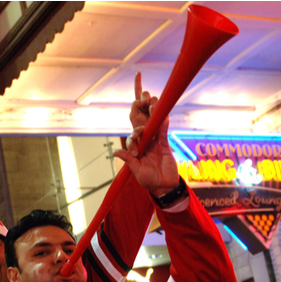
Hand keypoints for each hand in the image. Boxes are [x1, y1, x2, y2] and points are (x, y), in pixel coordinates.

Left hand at [113, 72, 179, 196]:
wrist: (164, 185)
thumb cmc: (148, 180)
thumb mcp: (137, 171)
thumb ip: (129, 160)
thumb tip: (115, 152)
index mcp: (136, 146)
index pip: (133, 133)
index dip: (134, 135)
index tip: (137, 150)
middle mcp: (145, 140)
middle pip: (141, 118)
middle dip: (140, 105)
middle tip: (142, 95)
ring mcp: (155, 140)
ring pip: (153, 120)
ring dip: (153, 108)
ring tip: (152, 98)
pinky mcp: (165, 142)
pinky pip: (164, 130)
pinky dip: (164, 121)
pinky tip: (164, 113)